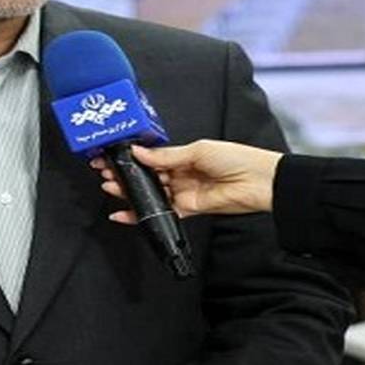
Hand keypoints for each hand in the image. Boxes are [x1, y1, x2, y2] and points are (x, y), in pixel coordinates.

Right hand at [92, 139, 280, 217]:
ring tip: (110, 186)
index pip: (151, 157)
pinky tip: (125, 213)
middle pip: (147, 176)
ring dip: (129, 191)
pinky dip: (142, 214)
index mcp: (184, 155)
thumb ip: (166, 156)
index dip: (132, 157)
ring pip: (150, 193)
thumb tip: (139, 153)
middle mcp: (182, 173)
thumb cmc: (238, 159)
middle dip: (125, 174)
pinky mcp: (188, 209)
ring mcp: (184, 191)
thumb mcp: (197, 150)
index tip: (113, 155)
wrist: (260, 182)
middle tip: (105, 171)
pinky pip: (162, 213)